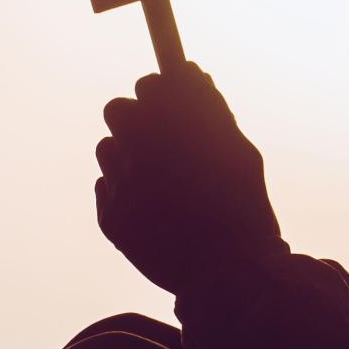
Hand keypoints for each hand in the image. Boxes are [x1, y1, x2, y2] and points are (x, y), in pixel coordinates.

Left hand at [94, 62, 285, 295]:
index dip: (161, 94)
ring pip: (108, 149)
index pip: (151, 85)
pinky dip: (123, 193)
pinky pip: (105, 188)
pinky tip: (152, 211)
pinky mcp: (111, 218)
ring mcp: (123, 183)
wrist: (231, 274)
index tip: (167, 105)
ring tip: (159, 182)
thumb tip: (189, 74)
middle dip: (136, 120)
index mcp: (179, 123)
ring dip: (127, 156)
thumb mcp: (241, 153)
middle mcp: (144, 146)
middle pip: (117, 110)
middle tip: (157, 139)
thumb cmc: (243, 209)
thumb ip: (212, 111)